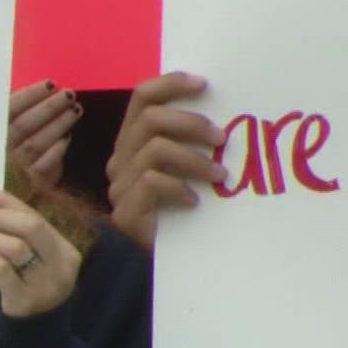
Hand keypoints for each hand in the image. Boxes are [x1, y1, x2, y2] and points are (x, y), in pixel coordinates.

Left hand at [0, 187, 80, 317]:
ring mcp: (46, 285)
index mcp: (65, 249)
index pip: (35, 215)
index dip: (5, 201)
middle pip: (31, 226)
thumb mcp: (33, 258)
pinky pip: (3, 271)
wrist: (35, 331)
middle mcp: (61, 265)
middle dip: (0, 220)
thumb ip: (19, 231)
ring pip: (17, 247)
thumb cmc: (29, 285)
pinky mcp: (26, 301)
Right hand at [8, 80, 80, 188]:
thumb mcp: (0, 131)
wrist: (3, 195)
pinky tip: (67, 138)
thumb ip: (13, 111)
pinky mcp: (29, 184)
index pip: (8, 109)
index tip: (50, 83)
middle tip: (69, 94)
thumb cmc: (5, 153)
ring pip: (36, 143)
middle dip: (49, 107)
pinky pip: (44, 165)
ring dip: (58, 125)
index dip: (29, 96)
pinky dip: (56, 150)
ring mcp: (13, 169)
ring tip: (76, 109)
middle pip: (24, 126)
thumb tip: (39, 88)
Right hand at [104, 72, 226, 251]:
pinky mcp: (124, 210)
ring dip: (193, 159)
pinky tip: (194, 202)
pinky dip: (179, 187)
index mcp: (132, 142)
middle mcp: (120, 159)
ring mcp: (119, 185)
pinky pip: (151, 182)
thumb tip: (227, 119)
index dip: (171, 84)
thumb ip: (191, 144)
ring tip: (219, 175)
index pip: (141, 97)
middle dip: (190, 123)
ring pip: (153, 149)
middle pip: (148, 118)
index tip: (205, 85)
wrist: (161, 264)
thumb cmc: (181, 213)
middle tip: (221, 138)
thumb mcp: (188, 170)